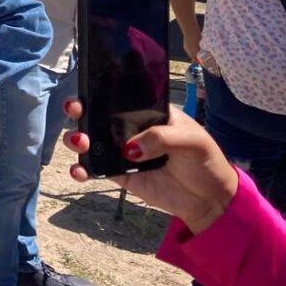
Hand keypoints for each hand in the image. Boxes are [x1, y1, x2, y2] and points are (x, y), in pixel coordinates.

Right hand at [62, 101, 237, 234]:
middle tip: (75, 108)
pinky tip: (78, 170)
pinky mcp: (120, 174)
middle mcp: (131, 128)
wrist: (210, 200)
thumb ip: (162, 138)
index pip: (122, 96)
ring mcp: (123, 151)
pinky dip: (83, 169)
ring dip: (78, 138)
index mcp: (148, 112)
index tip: (87, 86)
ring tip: (78, 141)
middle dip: (81, 109)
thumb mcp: (191, 141)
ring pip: (92, 140)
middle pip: (99, 115)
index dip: (102, 89)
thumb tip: (130, 149)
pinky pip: (96, 168)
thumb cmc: (205, 160)